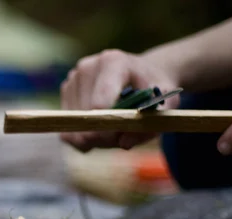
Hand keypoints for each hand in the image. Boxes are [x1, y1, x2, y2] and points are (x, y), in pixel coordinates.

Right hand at [59, 49, 180, 152]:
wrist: (141, 73)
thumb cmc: (155, 88)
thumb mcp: (166, 105)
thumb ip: (150, 124)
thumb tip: (123, 143)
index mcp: (114, 62)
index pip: (99, 103)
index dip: (107, 127)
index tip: (121, 137)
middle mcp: (88, 67)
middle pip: (85, 117)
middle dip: (102, 136)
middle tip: (122, 136)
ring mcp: (73, 79)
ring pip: (74, 126)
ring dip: (93, 139)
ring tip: (114, 131)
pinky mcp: (66, 92)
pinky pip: (66, 129)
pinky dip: (82, 139)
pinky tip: (99, 132)